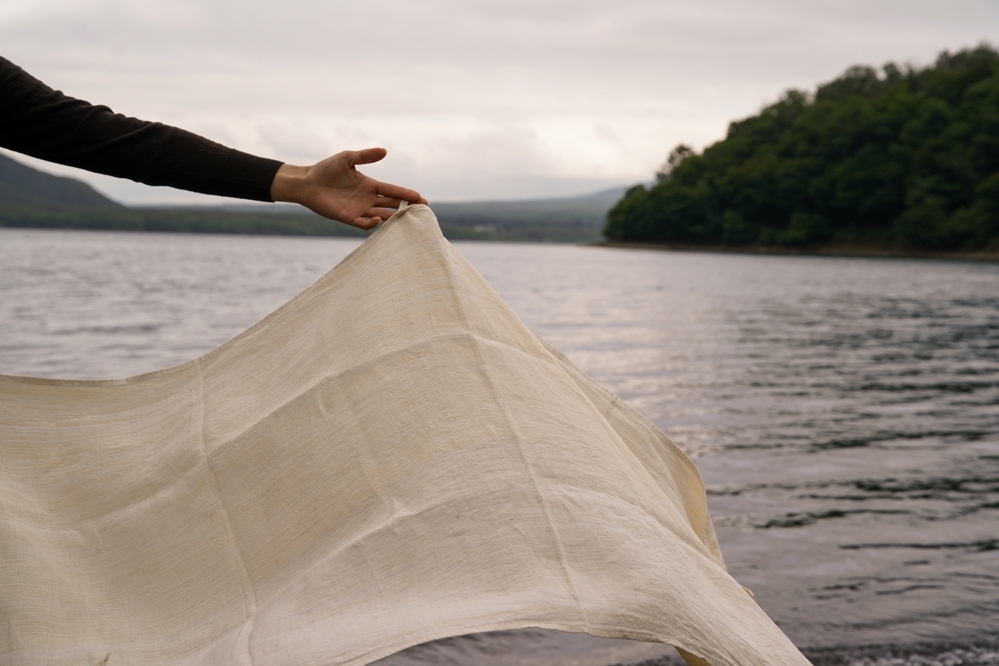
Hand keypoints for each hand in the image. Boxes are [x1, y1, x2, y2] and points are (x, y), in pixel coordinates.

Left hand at [270, 148, 426, 229]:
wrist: (307, 182)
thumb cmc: (326, 169)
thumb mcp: (347, 158)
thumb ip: (365, 156)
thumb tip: (385, 151)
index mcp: (369, 185)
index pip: (392, 190)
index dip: (405, 194)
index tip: (419, 197)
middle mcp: (367, 198)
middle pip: (391, 204)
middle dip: (406, 207)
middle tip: (421, 209)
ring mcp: (359, 209)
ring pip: (382, 215)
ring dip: (393, 216)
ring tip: (405, 216)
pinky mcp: (348, 217)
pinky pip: (363, 223)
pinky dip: (371, 223)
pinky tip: (378, 218)